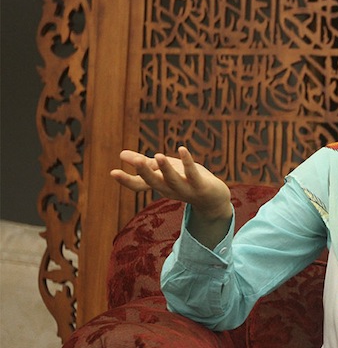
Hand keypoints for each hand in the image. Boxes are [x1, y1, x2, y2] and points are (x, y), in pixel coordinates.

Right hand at [110, 146, 230, 221]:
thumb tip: (121, 154)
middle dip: (145, 172)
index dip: (127, 180)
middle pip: (155, 182)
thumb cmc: (186, 180)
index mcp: (159, 186)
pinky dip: (188, 162)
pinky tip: (182, 149)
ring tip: (157, 155)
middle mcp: (170, 189)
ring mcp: (186, 189)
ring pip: (173, 180)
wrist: (214, 198)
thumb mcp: (164, 170)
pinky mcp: (201, 185)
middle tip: (136, 161)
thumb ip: (145, 163)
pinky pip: (193, 174)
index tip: (113, 172)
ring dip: (166, 169)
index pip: (140, 185)